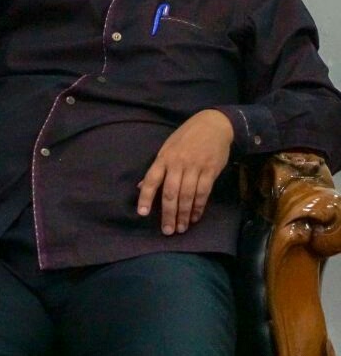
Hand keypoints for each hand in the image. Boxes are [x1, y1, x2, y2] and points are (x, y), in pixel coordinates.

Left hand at [136, 110, 233, 235]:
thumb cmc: (186, 137)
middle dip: (168, 214)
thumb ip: (157, 169)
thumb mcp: (167, 148)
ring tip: (181, 228)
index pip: (152, 180)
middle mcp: (178, 164)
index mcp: (163, 158)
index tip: (143, 213)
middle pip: (171, 193)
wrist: (214, 125)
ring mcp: (195, 167)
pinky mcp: (210, 171)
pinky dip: (198, 207)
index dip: (146, 197)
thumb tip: (142, 187)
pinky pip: (203, 193)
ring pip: (187, 196)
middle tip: (167, 231)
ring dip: (184, 214)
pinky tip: (194, 217)